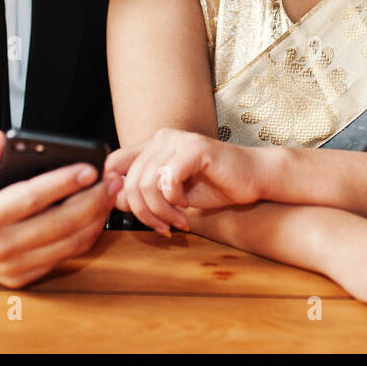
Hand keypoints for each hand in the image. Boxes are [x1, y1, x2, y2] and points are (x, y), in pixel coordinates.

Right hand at [0, 131, 121, 287]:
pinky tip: (95, 214)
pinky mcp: (22, 277)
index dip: (62, 183)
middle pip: (57, 225)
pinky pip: (63, 256)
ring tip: (109, 193)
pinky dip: (84, 236)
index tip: (88, 168)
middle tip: (112, 180)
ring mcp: (11, 267)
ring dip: (94, 219)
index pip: (29, 199)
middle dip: (91, 201)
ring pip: (66, 244)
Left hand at [105, 128, 265, 233]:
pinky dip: (175, 201)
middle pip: (129, 181)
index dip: (114, 190)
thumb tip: (117, 200)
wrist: (253, 179)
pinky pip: (168, 181)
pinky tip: (187, 206)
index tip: (132, 213)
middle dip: (144, 213)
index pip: (113, 163)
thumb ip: (146, 193)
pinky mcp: (194, 149)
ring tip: (177, 221)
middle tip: (163, 227)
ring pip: (147, 184)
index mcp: (153, 145)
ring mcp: (178, 140)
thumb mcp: (172, 194)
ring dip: (161, 212)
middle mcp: (162, 138)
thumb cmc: (215, 185)